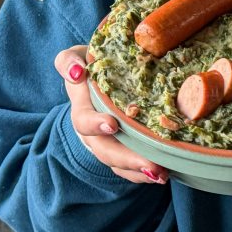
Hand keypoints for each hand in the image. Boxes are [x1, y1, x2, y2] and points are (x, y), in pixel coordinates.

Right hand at [54, 45, 168, 184]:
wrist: (98, 77)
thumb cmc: (90, 65)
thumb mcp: (76, 57)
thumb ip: (68, 61)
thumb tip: (77, 73)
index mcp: (82, 107)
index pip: (83, 119)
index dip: (94, 124)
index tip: (112, 124)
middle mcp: (92, 132)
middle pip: (104, 150)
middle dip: (127, 158)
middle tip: (151, 165)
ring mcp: (106, 143)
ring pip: (118, 163)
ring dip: (138, 171)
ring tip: (161, 174)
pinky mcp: (121, 150)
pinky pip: (129, 168)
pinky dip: (143, 173)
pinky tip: (163, 174)